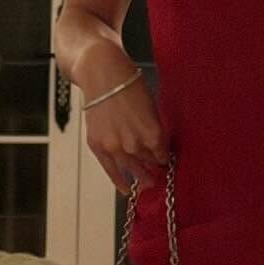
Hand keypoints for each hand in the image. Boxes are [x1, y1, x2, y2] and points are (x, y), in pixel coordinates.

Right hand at [80, 63, 168, 197]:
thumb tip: (157, 143)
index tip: (165, 160)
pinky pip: (111, 169)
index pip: (161, 153)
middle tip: (157, 174)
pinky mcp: (99, 145)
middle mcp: (134, 143)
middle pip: (147, 161)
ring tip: (147, 183)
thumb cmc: (128, 83)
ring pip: (131, 167)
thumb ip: (154, 127)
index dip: (164, 157)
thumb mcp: (151, 106)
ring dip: (139, 176)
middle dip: (153, 166)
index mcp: (152, 132)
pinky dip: (119, 181)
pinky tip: (127, 190)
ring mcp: (115, 146)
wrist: (102, 74)